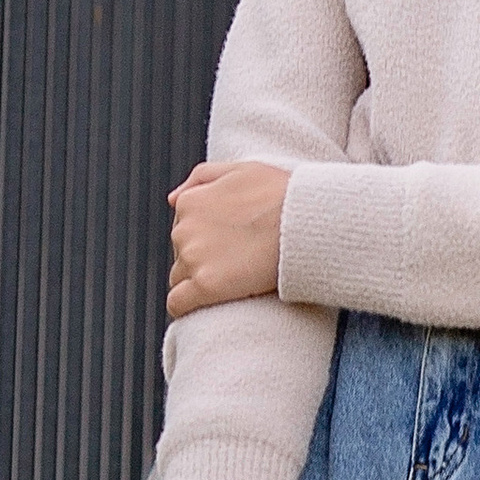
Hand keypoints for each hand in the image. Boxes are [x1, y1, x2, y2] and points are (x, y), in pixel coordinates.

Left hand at [166, 160, 289, 315]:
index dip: (206, 239)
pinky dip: (186, 307)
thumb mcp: (242, 170)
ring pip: (181, 278)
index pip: (183, 229)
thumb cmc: (283, 194)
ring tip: (232, 284)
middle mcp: (183, 229)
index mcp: (190, 202)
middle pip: (182, 254)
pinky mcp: (206, 286)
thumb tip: (171, 200)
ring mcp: (194, 258)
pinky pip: (178, 303)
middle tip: (237, 264)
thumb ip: (203, 178)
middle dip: (203, 260)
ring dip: (198, 282)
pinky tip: (202, 310)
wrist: (308, 220)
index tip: (230, 246)